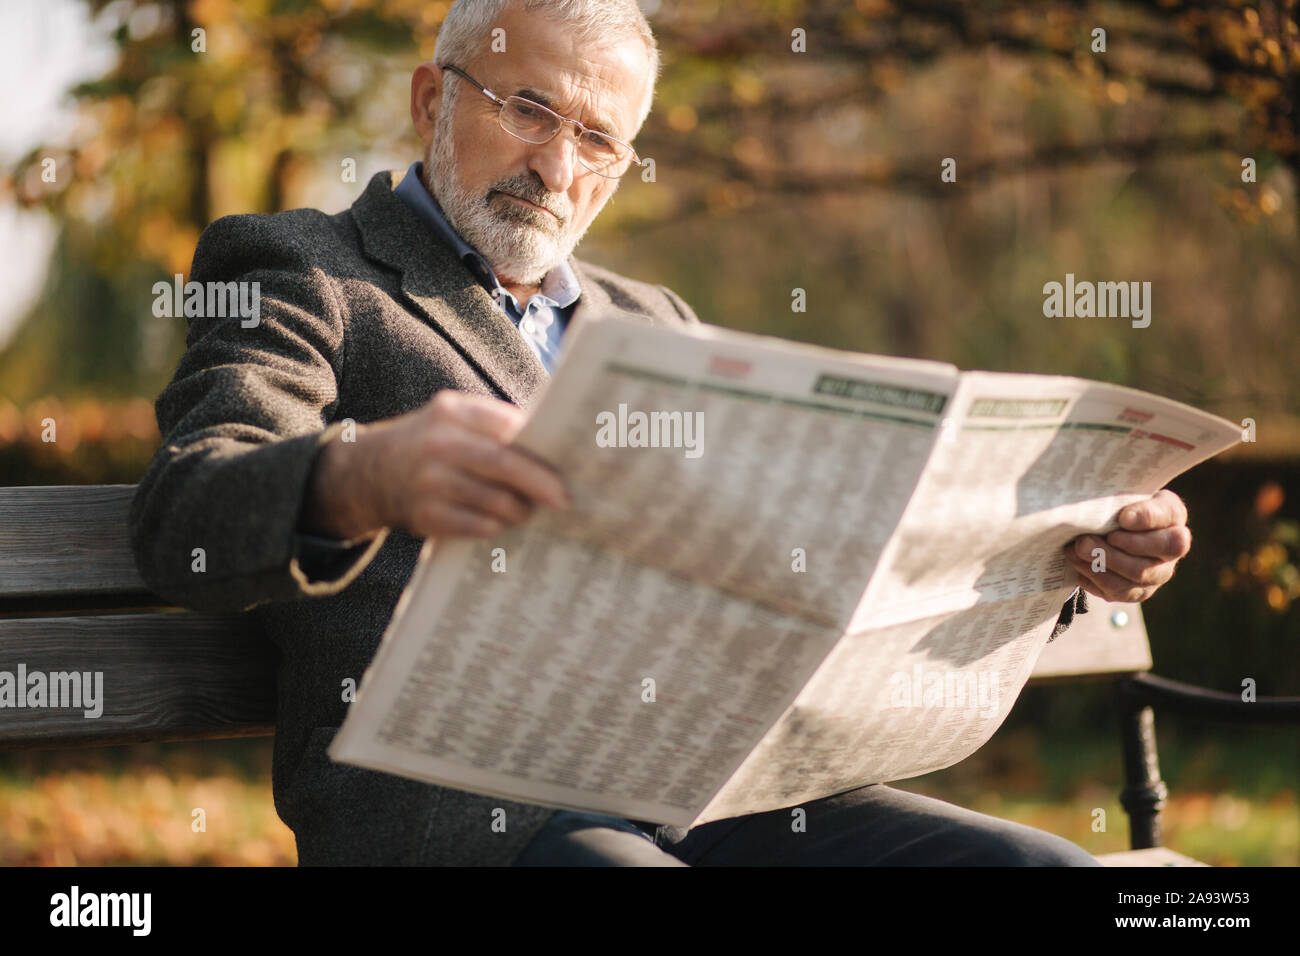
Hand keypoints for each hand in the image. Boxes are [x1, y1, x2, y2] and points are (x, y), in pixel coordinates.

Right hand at [304, 390, 569, 540]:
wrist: (365, 474)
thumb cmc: (428, 444)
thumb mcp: (451, 419)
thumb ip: (494, 425)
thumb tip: (552, 444)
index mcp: (452, 412)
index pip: (507, 426)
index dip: (539, 447)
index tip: (568, 459)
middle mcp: (439, 444)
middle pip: (504, 464)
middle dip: (541, 483)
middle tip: (565, 498)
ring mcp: (429, 482)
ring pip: (495, 501)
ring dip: (521, 510)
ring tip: (530, 511)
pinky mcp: (425, 516)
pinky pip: (478, 525)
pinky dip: (497, 526)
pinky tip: (503, 523)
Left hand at [1064, 489, 1190, 602]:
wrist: (1108, 528)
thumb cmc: (1116, 506)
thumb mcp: (1119, 494)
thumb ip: (1117, 498)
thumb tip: (1105, 512)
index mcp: (1171, 514)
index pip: (1166, 516)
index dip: (1146, 518)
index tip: (1122, 518)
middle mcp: (1173, 548)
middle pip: (1156, 550)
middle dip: (1116, 550)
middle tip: (1085, 541)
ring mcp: (1158, 573)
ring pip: (1136, 576)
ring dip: (1101, 564)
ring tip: (1077, 550)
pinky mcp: (1139, 591)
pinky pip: (1119, 591)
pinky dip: (1094, 577)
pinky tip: (1078, 563)